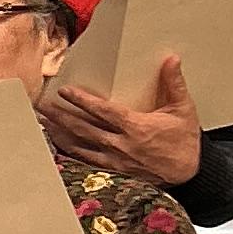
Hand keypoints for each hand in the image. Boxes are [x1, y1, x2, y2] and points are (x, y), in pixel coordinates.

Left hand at [40, 51, 202, 188]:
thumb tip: (171, 59)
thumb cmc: (185, 141)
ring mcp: (115, 159)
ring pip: (81, 145)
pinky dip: (71, 152)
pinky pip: (87, 161)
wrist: (191, 174)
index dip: (81, 100)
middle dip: (60, 116)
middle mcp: (121, 144)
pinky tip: (58, 146)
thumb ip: (174, 83)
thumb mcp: (184, 109)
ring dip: (60, 134)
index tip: (64, 91)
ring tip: (43, 123)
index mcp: (135, 126)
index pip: (101, 110)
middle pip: (83, 128)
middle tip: (41, 106)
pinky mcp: (115, 171)